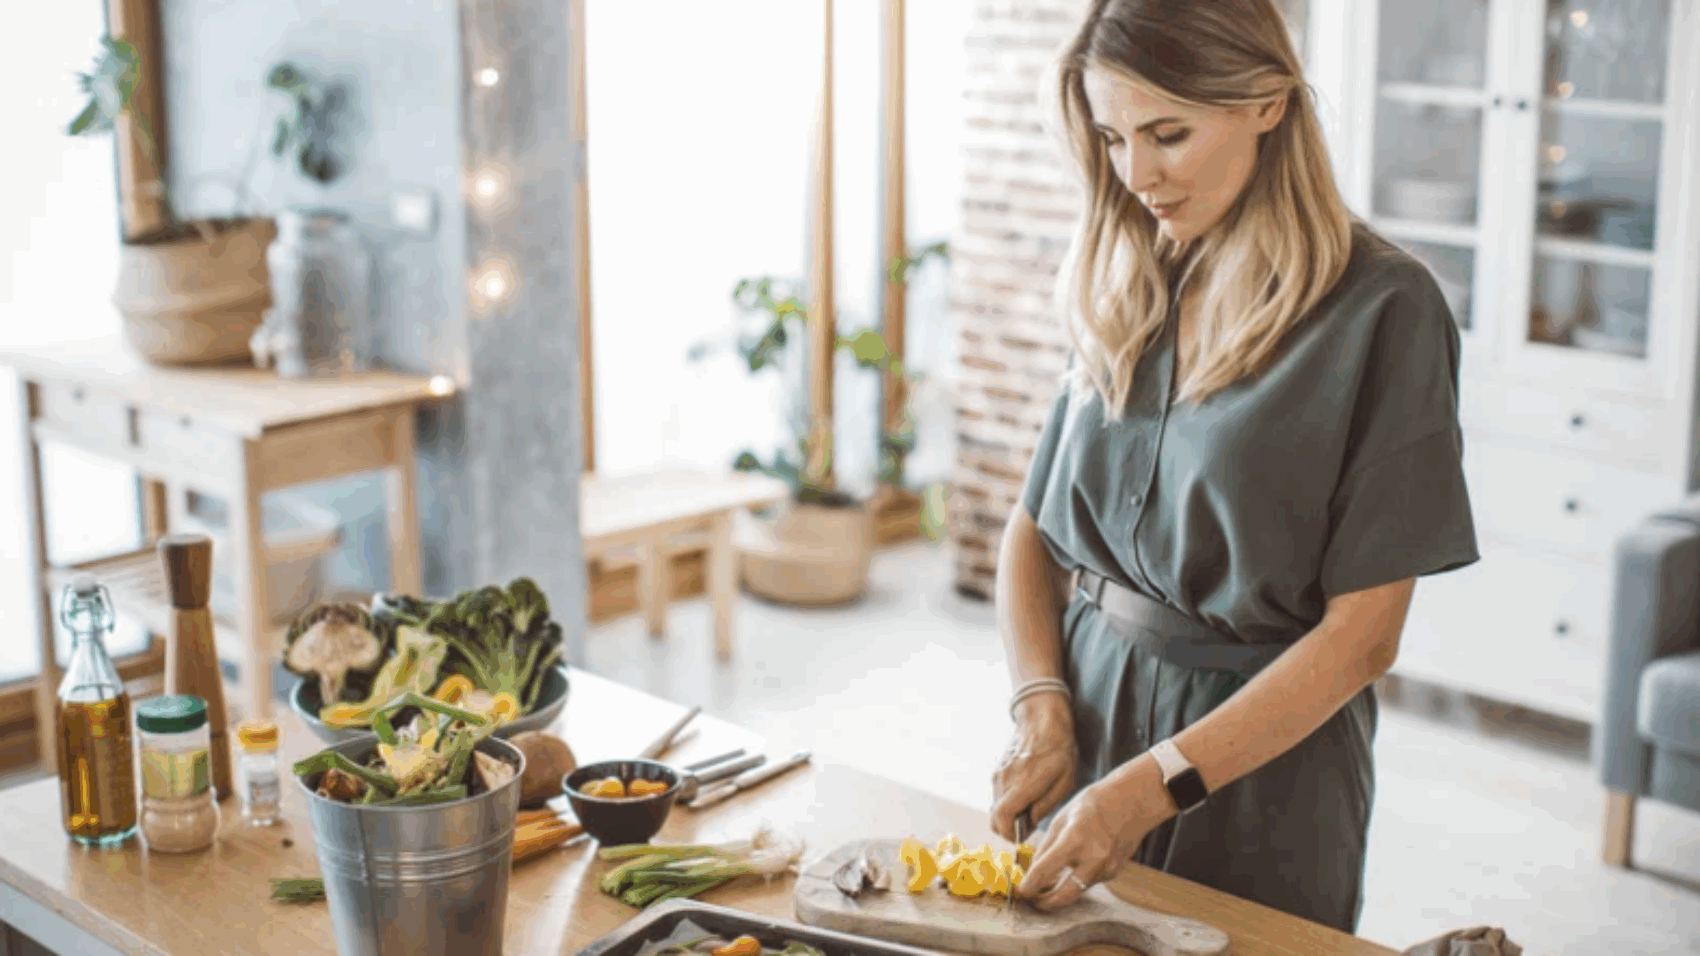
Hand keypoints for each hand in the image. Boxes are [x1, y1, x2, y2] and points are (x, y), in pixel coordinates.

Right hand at [989, 693, 1077, 841]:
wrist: (1042, 718)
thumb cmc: (1059, 749)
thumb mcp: (1065, 779)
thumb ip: (1046, 804)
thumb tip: (1030, 822)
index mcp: (1023, 783)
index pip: (1002, 818)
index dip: (1009, 835)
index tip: (1021, 839)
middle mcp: (1005, 780)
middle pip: (994, 817)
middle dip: (1007, 830)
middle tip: (1026, 830)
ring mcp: (998, 775)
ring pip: (995, 807)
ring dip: (1008, 816)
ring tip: (1028, 812)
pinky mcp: (997, 770)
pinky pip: (998, 795)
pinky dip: (1007, 803)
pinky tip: (1024, 798)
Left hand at [1016, 757, 1172, 910]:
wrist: (1132, 801)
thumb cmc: (1093, 804)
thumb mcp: (1061, 818)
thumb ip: (1045, 846)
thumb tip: (1031, 870)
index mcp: (1074, 839)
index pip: (1044, 872)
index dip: (1028, 886)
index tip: (1020, 890)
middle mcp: (1093, 858)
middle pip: (1063, 896)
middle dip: (1045, 903)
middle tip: (1033, 899)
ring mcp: (1106, 868)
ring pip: (1077, 889)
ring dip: (1061, 889)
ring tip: (1048, 880)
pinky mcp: (1114, 872)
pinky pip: (1089, 881)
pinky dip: (1078, 878)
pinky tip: (1077, 863)